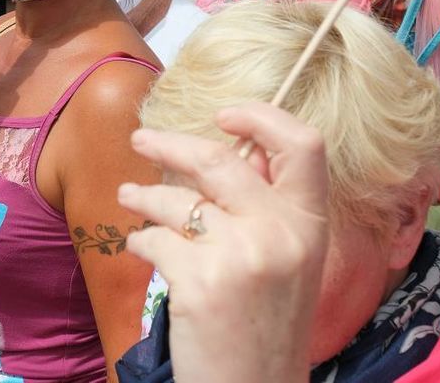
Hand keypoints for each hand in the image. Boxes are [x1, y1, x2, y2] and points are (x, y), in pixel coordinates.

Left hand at [118, 103, 329, 382]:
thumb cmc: (266, 325)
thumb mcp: (291, 262)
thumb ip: (269, 209)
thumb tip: (226, 151)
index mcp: (310, 224)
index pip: (304, 144)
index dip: (262, 117)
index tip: (223, 115)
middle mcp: (282, 233)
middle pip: (218, 159)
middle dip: (169, 143)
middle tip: (140, 139)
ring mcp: (242, 256)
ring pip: (176, 199)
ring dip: (143, 196)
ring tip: (128, 199)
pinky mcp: (200, 282)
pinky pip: (155, 239)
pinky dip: (140, 240)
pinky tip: (139, 247)